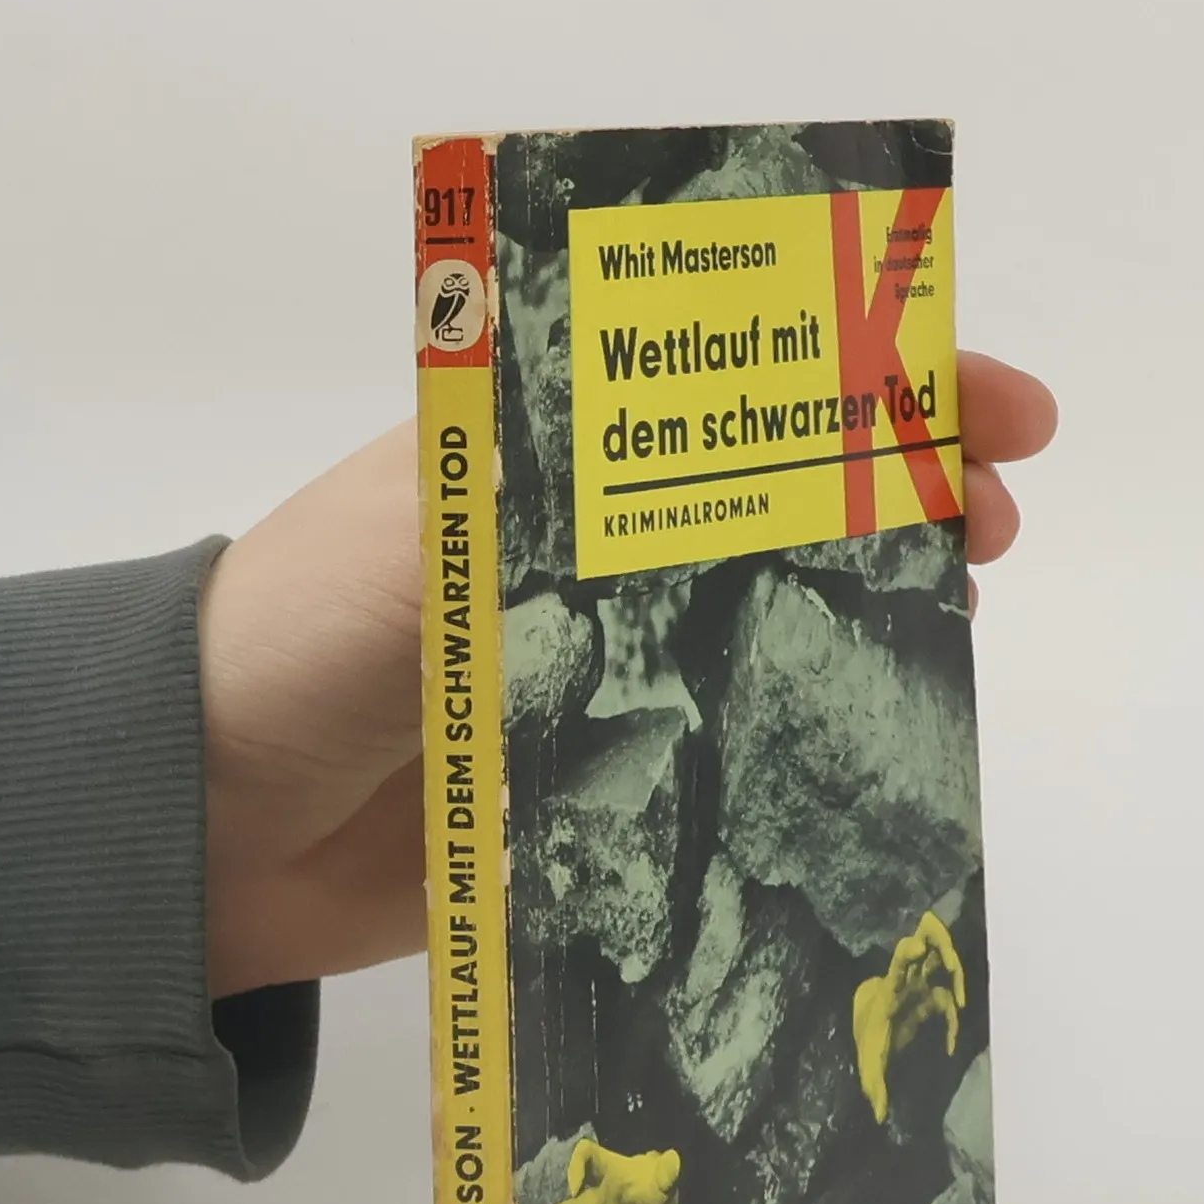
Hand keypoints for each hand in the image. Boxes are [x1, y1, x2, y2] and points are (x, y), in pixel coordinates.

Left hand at [199, 351, 1057, 998]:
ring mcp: (599, 669)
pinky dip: (804, 737)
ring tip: (965, 611)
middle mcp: (586, 555)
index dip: (871, 382)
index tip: (987, 405)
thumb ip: (585, 505)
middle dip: (899, 491)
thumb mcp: (440, 531)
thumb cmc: (307, 640)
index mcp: (551, 457)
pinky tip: (878, 740)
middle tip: (997, 519)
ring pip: (768, 620)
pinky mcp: (595, 779)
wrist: (205, 820)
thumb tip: (778, 469)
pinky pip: (723, 748)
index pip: (738, 389)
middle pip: (776, 501)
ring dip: (872, 606)